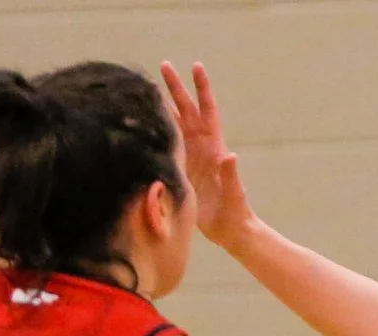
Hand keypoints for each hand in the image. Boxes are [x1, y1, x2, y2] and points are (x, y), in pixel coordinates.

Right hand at [160, 61, 256, 249]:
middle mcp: (202, 146)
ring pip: (174, 124)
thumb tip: (231, 156)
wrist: (230, 230)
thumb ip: (231, 175)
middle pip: (187, 110)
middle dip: (176, 88)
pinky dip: (156, 131)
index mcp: (215, 147)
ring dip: (162, 106)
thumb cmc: (235, 213)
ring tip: (147, 88)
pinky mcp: (181, 168)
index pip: (207, 111)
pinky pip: (167, 144)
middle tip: (163, 64)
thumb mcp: (234, 194)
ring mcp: (190, 156)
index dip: (202, 89)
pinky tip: (142, 122)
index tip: (196, 66)